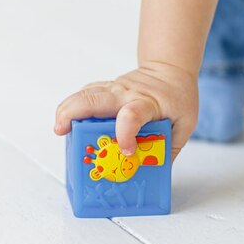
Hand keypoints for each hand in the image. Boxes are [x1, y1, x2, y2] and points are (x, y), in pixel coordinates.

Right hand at [54, 63, 198, 161]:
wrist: (171, 69)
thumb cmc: (177, 98)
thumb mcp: (183, 126)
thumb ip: (169, 150)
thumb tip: (152, 174)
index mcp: (148, 103)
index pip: (132, 115)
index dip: (125, 133)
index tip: (125, 151)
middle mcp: (127, 94)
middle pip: (96, 98)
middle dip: (76, 113)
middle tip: (63, 130)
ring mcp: (114, 89)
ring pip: (86, 94)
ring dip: (68, 109)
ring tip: (59, 128)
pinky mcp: (106, 90)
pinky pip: (86, 95)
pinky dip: (74, 107)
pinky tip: (67, 121)